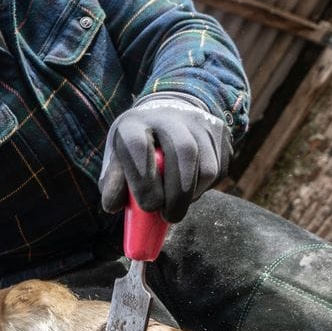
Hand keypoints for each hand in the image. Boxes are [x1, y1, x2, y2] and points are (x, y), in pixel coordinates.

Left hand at [99, 93, 231, 221]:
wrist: (168, 113)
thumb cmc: (138, 146)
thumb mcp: (118, 158)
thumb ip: (113, 181)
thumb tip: (112, 206)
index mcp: (135, 122)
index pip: (139, 146)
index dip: (144, 181)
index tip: (148, 207)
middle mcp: (169, 116)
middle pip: (184, 152)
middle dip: (178, 194)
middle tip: (170, 217)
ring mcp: (199, 122)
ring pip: (206, 167)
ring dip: (194, 194)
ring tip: (178, 203)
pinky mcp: (219, 133)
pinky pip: (219, 170)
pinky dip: (205, 188)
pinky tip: (191, 188)